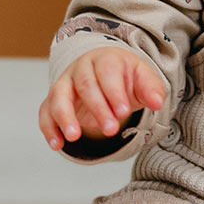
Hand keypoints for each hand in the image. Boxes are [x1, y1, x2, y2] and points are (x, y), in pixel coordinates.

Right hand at [38, 47, 165, 149]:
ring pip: (59, 97)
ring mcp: (64, 83)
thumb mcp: (143, 79)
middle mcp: (81, 68)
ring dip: (65, 117)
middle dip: (98, 109)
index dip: (114, 92)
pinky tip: (57, 144)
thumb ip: (152, 89)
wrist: (106, 74)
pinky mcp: (53, 99)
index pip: (108, 73)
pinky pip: (45, 112)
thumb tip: (158, 102)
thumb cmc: (126, 77)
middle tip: (111, 130)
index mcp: (106, 59)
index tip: (124, 112)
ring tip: (75, 137)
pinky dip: (49, 128)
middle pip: (86, 85)